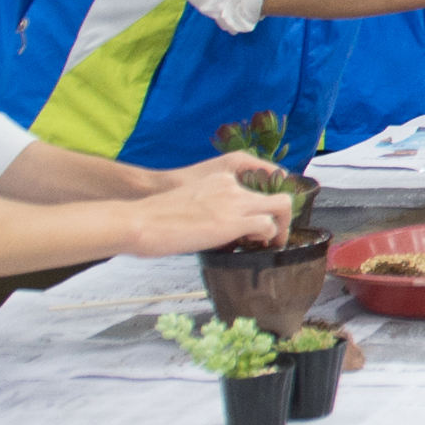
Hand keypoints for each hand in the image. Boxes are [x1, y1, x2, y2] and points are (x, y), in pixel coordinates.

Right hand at [125, 156, 298, 255]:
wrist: (140, 221)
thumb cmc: (156, 219)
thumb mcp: (191, 204)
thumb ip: (211, 209)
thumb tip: (217, 229)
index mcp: (220, 179)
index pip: (258, 183)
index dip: (266, 203)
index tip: (263, 220)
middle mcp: (231, 185)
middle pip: (277, 192)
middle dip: (283, 215)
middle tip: (275, 235)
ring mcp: (234, 201)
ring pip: (282, 205)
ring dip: (282, 227)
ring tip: (271, 244)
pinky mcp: (232, 221)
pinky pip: (268, 225)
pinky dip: (269, 237)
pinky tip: (254, 246)